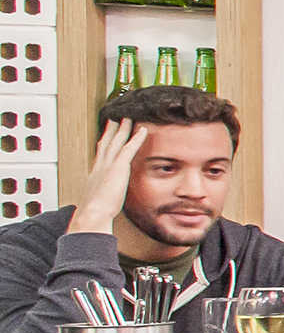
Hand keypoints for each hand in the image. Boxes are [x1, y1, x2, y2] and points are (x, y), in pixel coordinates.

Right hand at [71, 119, 144, 240]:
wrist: (92, 213)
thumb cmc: (95, 213)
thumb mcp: (98, 202)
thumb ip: (102, 199)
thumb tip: (105, 205)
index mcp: (95, 175)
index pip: (100, 155)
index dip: (104, 144)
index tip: (106, 136)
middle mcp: (100, 166)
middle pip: (106, 143)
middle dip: (110, 131)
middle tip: (114, 119)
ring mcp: (108, 165)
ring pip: (116, 141)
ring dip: (122, 129)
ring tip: (127, 119)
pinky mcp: (118, 167)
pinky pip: (128, 148)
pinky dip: (136, 138)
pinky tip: (142, 130)